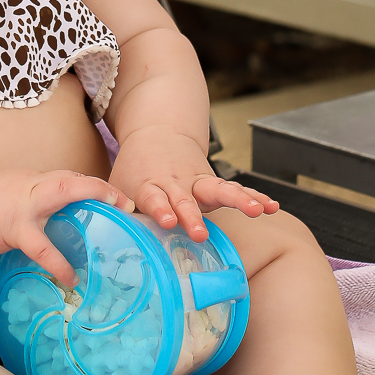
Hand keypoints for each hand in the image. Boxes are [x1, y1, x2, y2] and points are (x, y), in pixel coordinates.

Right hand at [0, 169, 133, 286]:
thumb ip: (34, 206)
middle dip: (103, 188)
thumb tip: (53, 223)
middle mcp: (34, 186)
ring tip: (117, 224)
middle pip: (74, 179)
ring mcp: (26, 204)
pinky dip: (58, 262)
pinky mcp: (14, 227)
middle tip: (126, 205)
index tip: (117, 199)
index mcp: (35, 181)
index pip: (70, 178)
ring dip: (93, 200)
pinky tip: (71, 278)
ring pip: (65, 192)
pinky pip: (42, 245)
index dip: (96, 187)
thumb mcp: (12, 197)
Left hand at [110, 126, 279, 239]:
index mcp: (149, 185)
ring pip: (219, 190)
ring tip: (257, 210)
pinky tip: (272, 206)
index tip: (167, 221)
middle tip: (201, 233)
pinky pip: (237, 190)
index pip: (154, 199)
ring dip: (238, 200)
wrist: (157, 133)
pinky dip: (254, 196)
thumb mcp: (119, 185)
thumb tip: (102, 242)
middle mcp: (176, 183)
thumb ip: (114, 211)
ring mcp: (198, 182)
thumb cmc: (136, 169)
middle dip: (194, 216)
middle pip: (187, 199)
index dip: (161, 209)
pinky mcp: (213, 183)